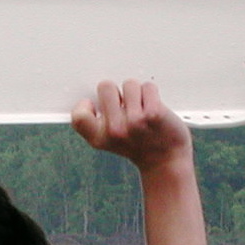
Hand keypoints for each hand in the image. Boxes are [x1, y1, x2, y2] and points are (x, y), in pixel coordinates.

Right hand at [72, 80, 190, 171]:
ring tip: (142, 109)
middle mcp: (114, 130)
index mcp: (99, 138)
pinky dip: (152, 94)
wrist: (165, 160)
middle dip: (117, 92)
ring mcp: (134, 122)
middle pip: (105, 86)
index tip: (95, 107)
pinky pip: (148, 87)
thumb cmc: (139, 145)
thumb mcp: (109, 140)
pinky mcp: (153, 113)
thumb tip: (96, 94)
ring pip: (129, 84)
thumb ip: (98, 121)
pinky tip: (154, 109)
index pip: (78, 115)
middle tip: (126, 108)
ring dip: (137, 93)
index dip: (85, 105)